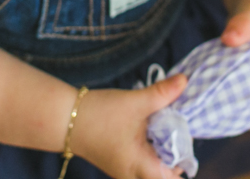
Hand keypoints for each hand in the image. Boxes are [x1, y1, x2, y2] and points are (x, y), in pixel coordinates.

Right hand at [72, 75, 189, 178]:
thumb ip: (163, 93)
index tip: (184, 133)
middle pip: (166, 173)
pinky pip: (143, 161)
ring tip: (162, 124)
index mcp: (140, 167)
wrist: (64, 118)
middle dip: (175, 152)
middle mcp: (133, 175)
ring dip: (162, 148)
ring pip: (154, 167)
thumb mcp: (135, 102)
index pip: (173, 177)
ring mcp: (125, 170)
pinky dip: (151, 146)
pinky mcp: (119, 161)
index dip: (183, 158)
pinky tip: (148, 127)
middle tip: (175, 126)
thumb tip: (185, 80)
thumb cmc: (98, 115)